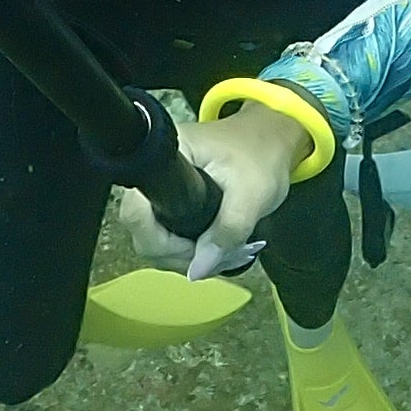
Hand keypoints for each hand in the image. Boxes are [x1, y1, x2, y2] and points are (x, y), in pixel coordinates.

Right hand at [118, 104, 310, 278]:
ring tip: (219, 254)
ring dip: (185, 256)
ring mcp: (164, 188)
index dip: (159, 239)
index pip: (137, 210)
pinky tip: (214, 250)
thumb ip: (227, 232)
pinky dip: (190, 250)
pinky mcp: (174, 200)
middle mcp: (157, 172)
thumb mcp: (252, 195)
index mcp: (168, 158)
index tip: (192, 247)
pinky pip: (169, 235)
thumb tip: (198, 270)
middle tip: (214, 256)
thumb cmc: (263, 154)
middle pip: (143, 232)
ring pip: (155, 240)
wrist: (274, 141)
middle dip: (177, 253)